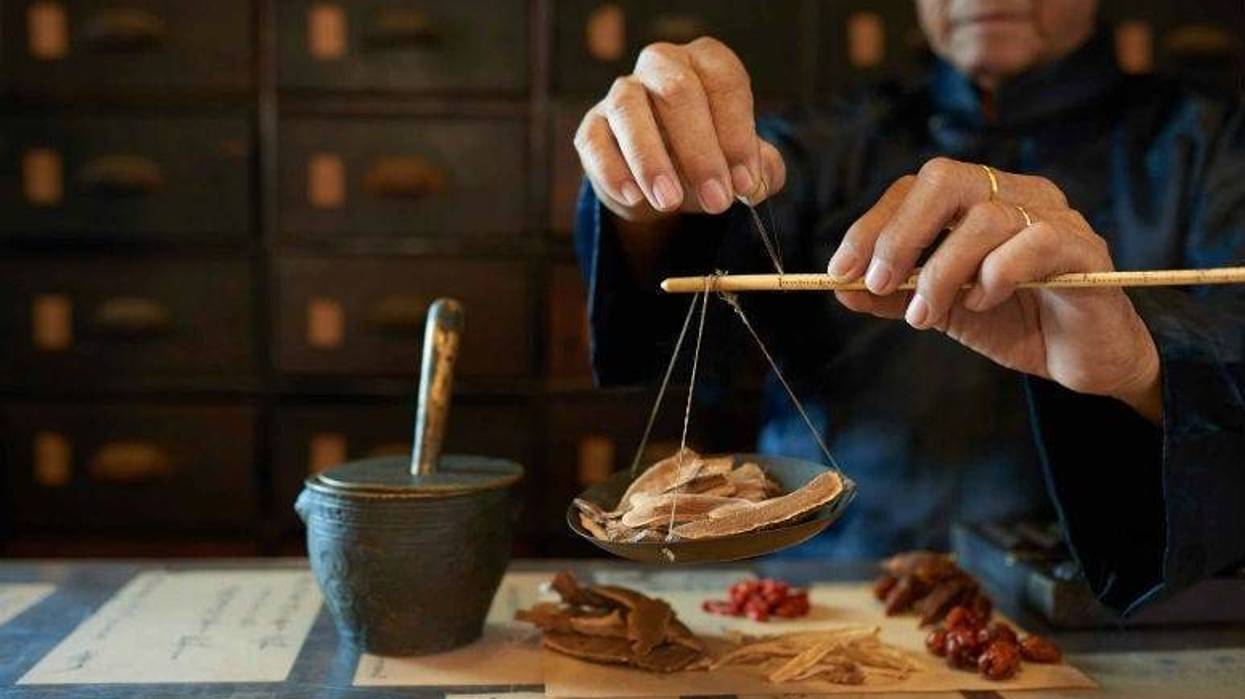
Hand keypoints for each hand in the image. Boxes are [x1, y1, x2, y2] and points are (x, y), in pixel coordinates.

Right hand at [573, 37, 786, 222]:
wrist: (660, 180)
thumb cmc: (705, 158)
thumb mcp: (741, 164)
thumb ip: (762, 170)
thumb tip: (759, 181)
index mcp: (706, 63)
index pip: (724, 82)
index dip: (738, 134)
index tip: (745, 182)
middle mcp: (662, 65)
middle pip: (678, 91)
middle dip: (700, 152)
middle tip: (716, 201)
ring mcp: (622, 92)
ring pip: (629, 109)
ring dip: (651, 159)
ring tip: (669, 202)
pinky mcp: (592, 125)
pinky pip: (595, 141)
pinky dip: (613, 171)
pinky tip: (634, 197)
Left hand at [828, 157, 1162, 422]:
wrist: (1081, 360)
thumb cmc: (1013, 321)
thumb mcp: (940, 309)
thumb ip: (893, 295)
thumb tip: (840, 287)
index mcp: (978, 199)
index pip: (916, 188)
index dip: (872, 225)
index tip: (840, 270)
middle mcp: (1015, 195)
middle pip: (946, 180)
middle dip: (900, 235)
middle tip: (881, 284)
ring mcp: (1053, 217)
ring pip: (985, 218)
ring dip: (942, 272)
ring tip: (926, 316)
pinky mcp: (1085, 250)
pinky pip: (1035, 243)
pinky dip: (998, 274)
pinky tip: (984, 304)